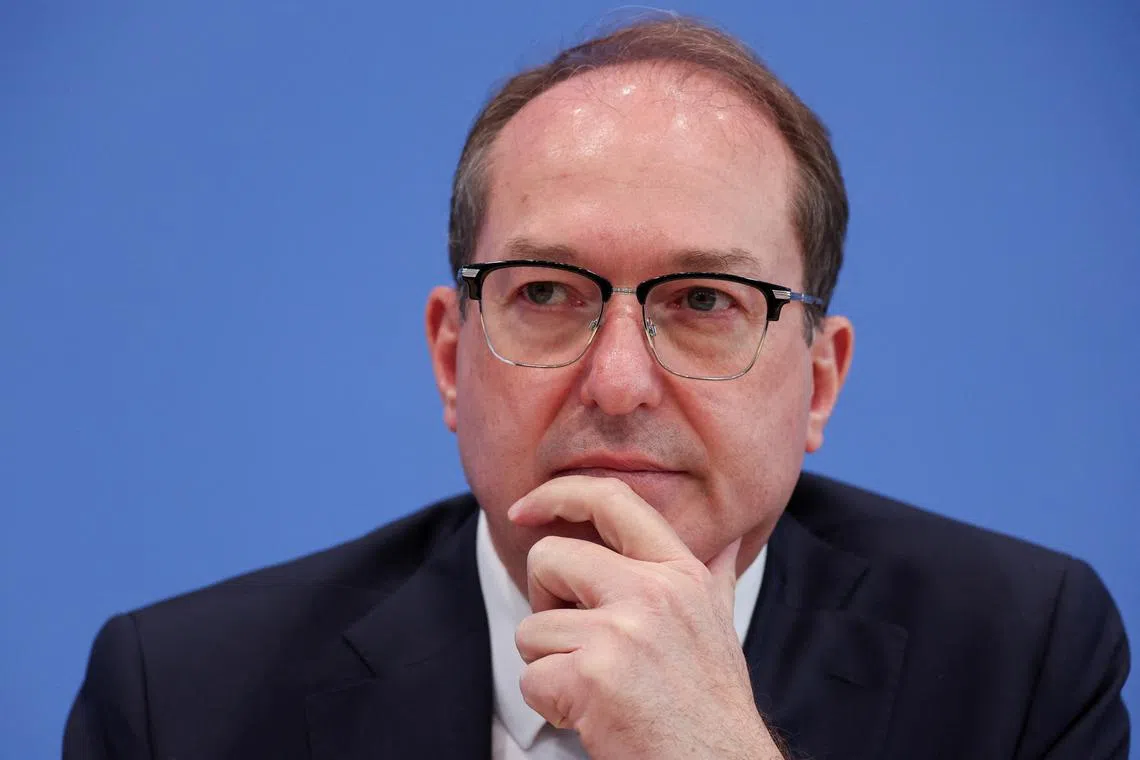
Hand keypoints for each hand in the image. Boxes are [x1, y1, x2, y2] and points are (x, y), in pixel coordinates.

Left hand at [508, 475, 783, 759]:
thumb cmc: (710, 705)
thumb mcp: (718, 624)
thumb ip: (714, 574)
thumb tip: (732, 537)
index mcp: (680, 572)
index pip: (609, 498)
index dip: (556, 495)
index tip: (523, 509)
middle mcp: (653, 592)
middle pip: (548, 557)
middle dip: (544, 602)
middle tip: (578, 642)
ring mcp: (622, 632)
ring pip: (531, 627)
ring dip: (549, 665)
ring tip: (596, 688)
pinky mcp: (592, 676)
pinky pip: (531, 678)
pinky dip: (549, 704)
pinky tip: (590, 716)